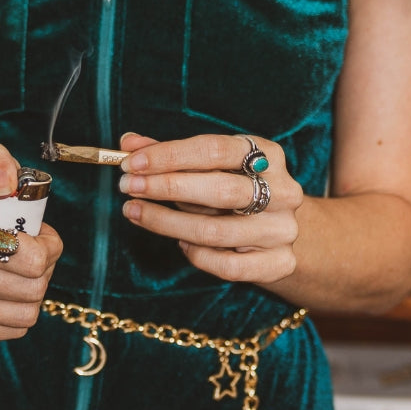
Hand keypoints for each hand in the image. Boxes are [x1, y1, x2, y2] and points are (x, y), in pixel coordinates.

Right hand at [0, 144, 62, 340]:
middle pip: (32, 288)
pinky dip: (18, 314)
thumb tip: (3, 183)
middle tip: (30, 253)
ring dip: (32, 293)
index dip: (46, 245)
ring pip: (24, 314)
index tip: (36, 233)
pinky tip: (5, 294)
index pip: (30, 257)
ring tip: (19, 272)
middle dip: (42, 270)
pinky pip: (10, 332)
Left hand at [117, 133, 303, 283]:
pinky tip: (180, 243)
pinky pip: (227, 265)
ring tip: (136, 213)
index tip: (132, 163)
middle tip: (128, 187)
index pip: (215, 150)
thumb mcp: (208, 168)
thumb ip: (170, 155)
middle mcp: (282, 191)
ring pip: (216, 231)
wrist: (280, 232)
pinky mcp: (279, 263)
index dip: (170, 155)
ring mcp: (282, 229)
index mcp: (268, 155)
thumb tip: (128, 144)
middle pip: (220, 190)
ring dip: (167, 223)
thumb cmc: (234, 192)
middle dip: (166, 187)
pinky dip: (196, 255)